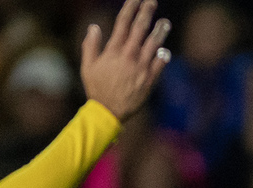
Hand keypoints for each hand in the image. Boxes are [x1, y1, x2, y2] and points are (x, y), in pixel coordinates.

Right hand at [81, 0, 171, 120]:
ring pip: (153, 45)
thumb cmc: (96, 88)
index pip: (123, 23)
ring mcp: (141, 68)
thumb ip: (91, 45)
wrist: (109, 111)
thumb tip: (94, 27)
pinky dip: (163, 56)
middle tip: (152, 1)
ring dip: (160, 32)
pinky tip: (165, 49)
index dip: (130, 8)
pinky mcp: (150, 80)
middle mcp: (129, 56)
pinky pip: (159, 65)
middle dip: (146, 13)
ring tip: (165, 22)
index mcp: (113, 50)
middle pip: (140, 29)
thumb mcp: (87, 65)